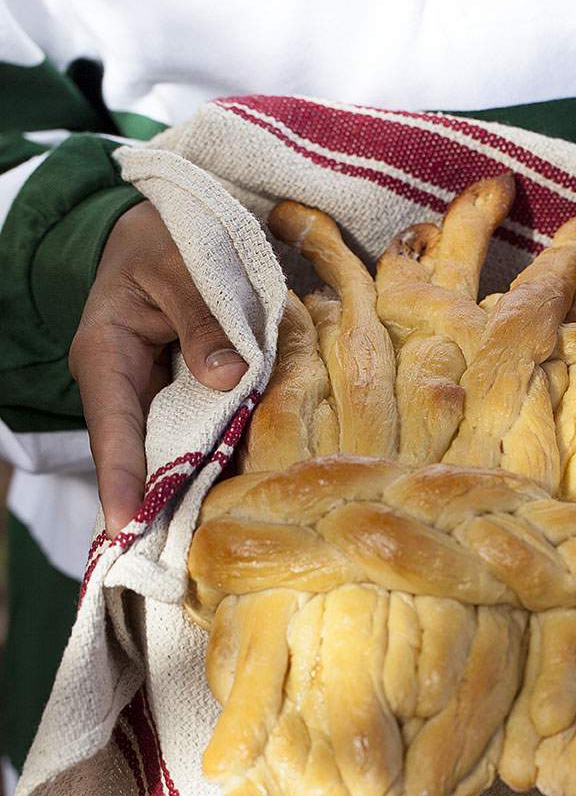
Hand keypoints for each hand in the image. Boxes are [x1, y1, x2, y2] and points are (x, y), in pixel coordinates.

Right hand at [69, 201, 248, 536]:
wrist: (167, 228)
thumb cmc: (163, 237)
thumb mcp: (177, 262)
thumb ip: (203, 317)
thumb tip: (230, 377)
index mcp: (107, 356)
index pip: (113, 429)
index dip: (121, 480)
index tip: (126, 528)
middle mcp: (129, 389)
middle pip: (145, 459)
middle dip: (159, 511)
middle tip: (174, 567)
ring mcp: (161, 400)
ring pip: (179, 455)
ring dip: (195, 496)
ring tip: (211, 551)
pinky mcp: (193, 401)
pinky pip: (208, 437)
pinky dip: (224, 463)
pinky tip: (247, 501)